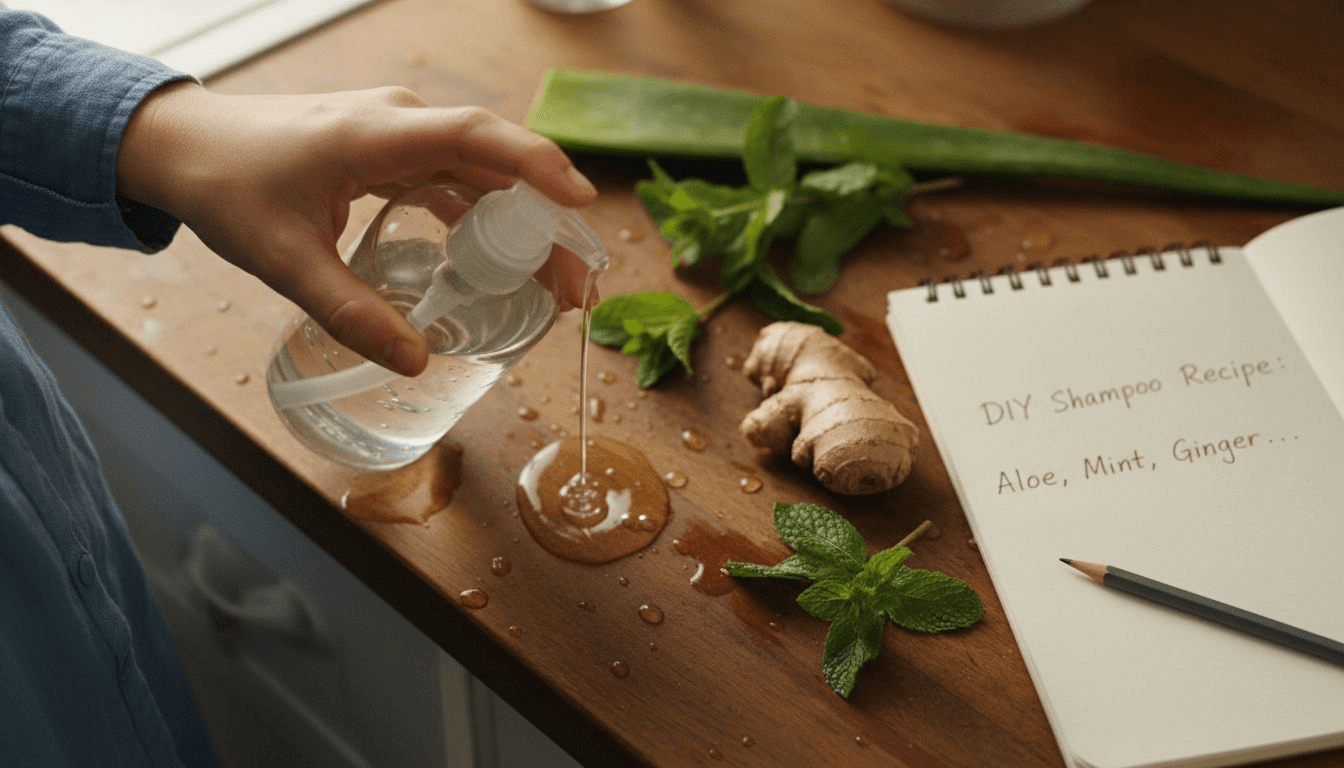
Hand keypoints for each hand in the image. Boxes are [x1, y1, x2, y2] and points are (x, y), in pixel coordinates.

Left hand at [115, 82, 597, 376]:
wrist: (183, 147)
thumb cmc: (226, 189)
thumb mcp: (283, 261)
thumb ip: (349, 312)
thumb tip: (415, 362)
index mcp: (373, 135)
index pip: (473, 137)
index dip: (533, 166)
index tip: (580, 204)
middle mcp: (398, 123)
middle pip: (495, 163)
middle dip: (546, 223)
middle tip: (577, 288)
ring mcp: (398, 134)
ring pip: (482, 174)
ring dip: (522, 225)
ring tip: (555, 286)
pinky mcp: (393, 152)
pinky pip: (457, 180)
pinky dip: (487, 219)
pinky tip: (500, 264)